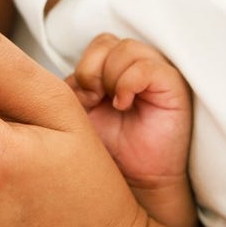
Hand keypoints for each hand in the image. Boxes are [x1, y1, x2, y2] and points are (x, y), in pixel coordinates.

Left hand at [66, 34, 195, 226]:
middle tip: (94, 100)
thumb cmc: (106, 154)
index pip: (94, 46)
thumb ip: (67, 90)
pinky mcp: (172, 86)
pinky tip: (124, 105)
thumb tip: (53, 75)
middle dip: (92, 70)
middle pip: (106, 42)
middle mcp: (134, 69)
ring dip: (111, 77)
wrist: (133, 185)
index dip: (82, 69)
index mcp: (112, 72)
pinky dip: (129, 83)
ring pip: (126, 48)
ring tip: (113, 105)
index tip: (82, 100)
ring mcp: (155, 75)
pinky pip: (147, 67)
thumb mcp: (75, 116)